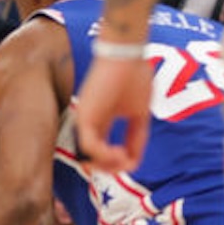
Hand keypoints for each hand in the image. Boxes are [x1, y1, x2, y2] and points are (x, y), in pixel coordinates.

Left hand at [73, 57, 152, 171]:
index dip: (118, 164)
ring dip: (109, 165)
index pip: (103, 152)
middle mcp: (89, 123)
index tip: (131, 161)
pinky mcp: (84, 116)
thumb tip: (133, 158)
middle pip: (92, 158)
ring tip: (123, 158)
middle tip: (126, 164)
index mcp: (101, 121)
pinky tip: (120, 152)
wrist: (125, 55)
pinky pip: (90, 147)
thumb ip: (135, 136)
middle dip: (110, 169)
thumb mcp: (138, 114)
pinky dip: (105, 156)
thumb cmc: (134, 77)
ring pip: (88, 156)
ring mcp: (85, 120)